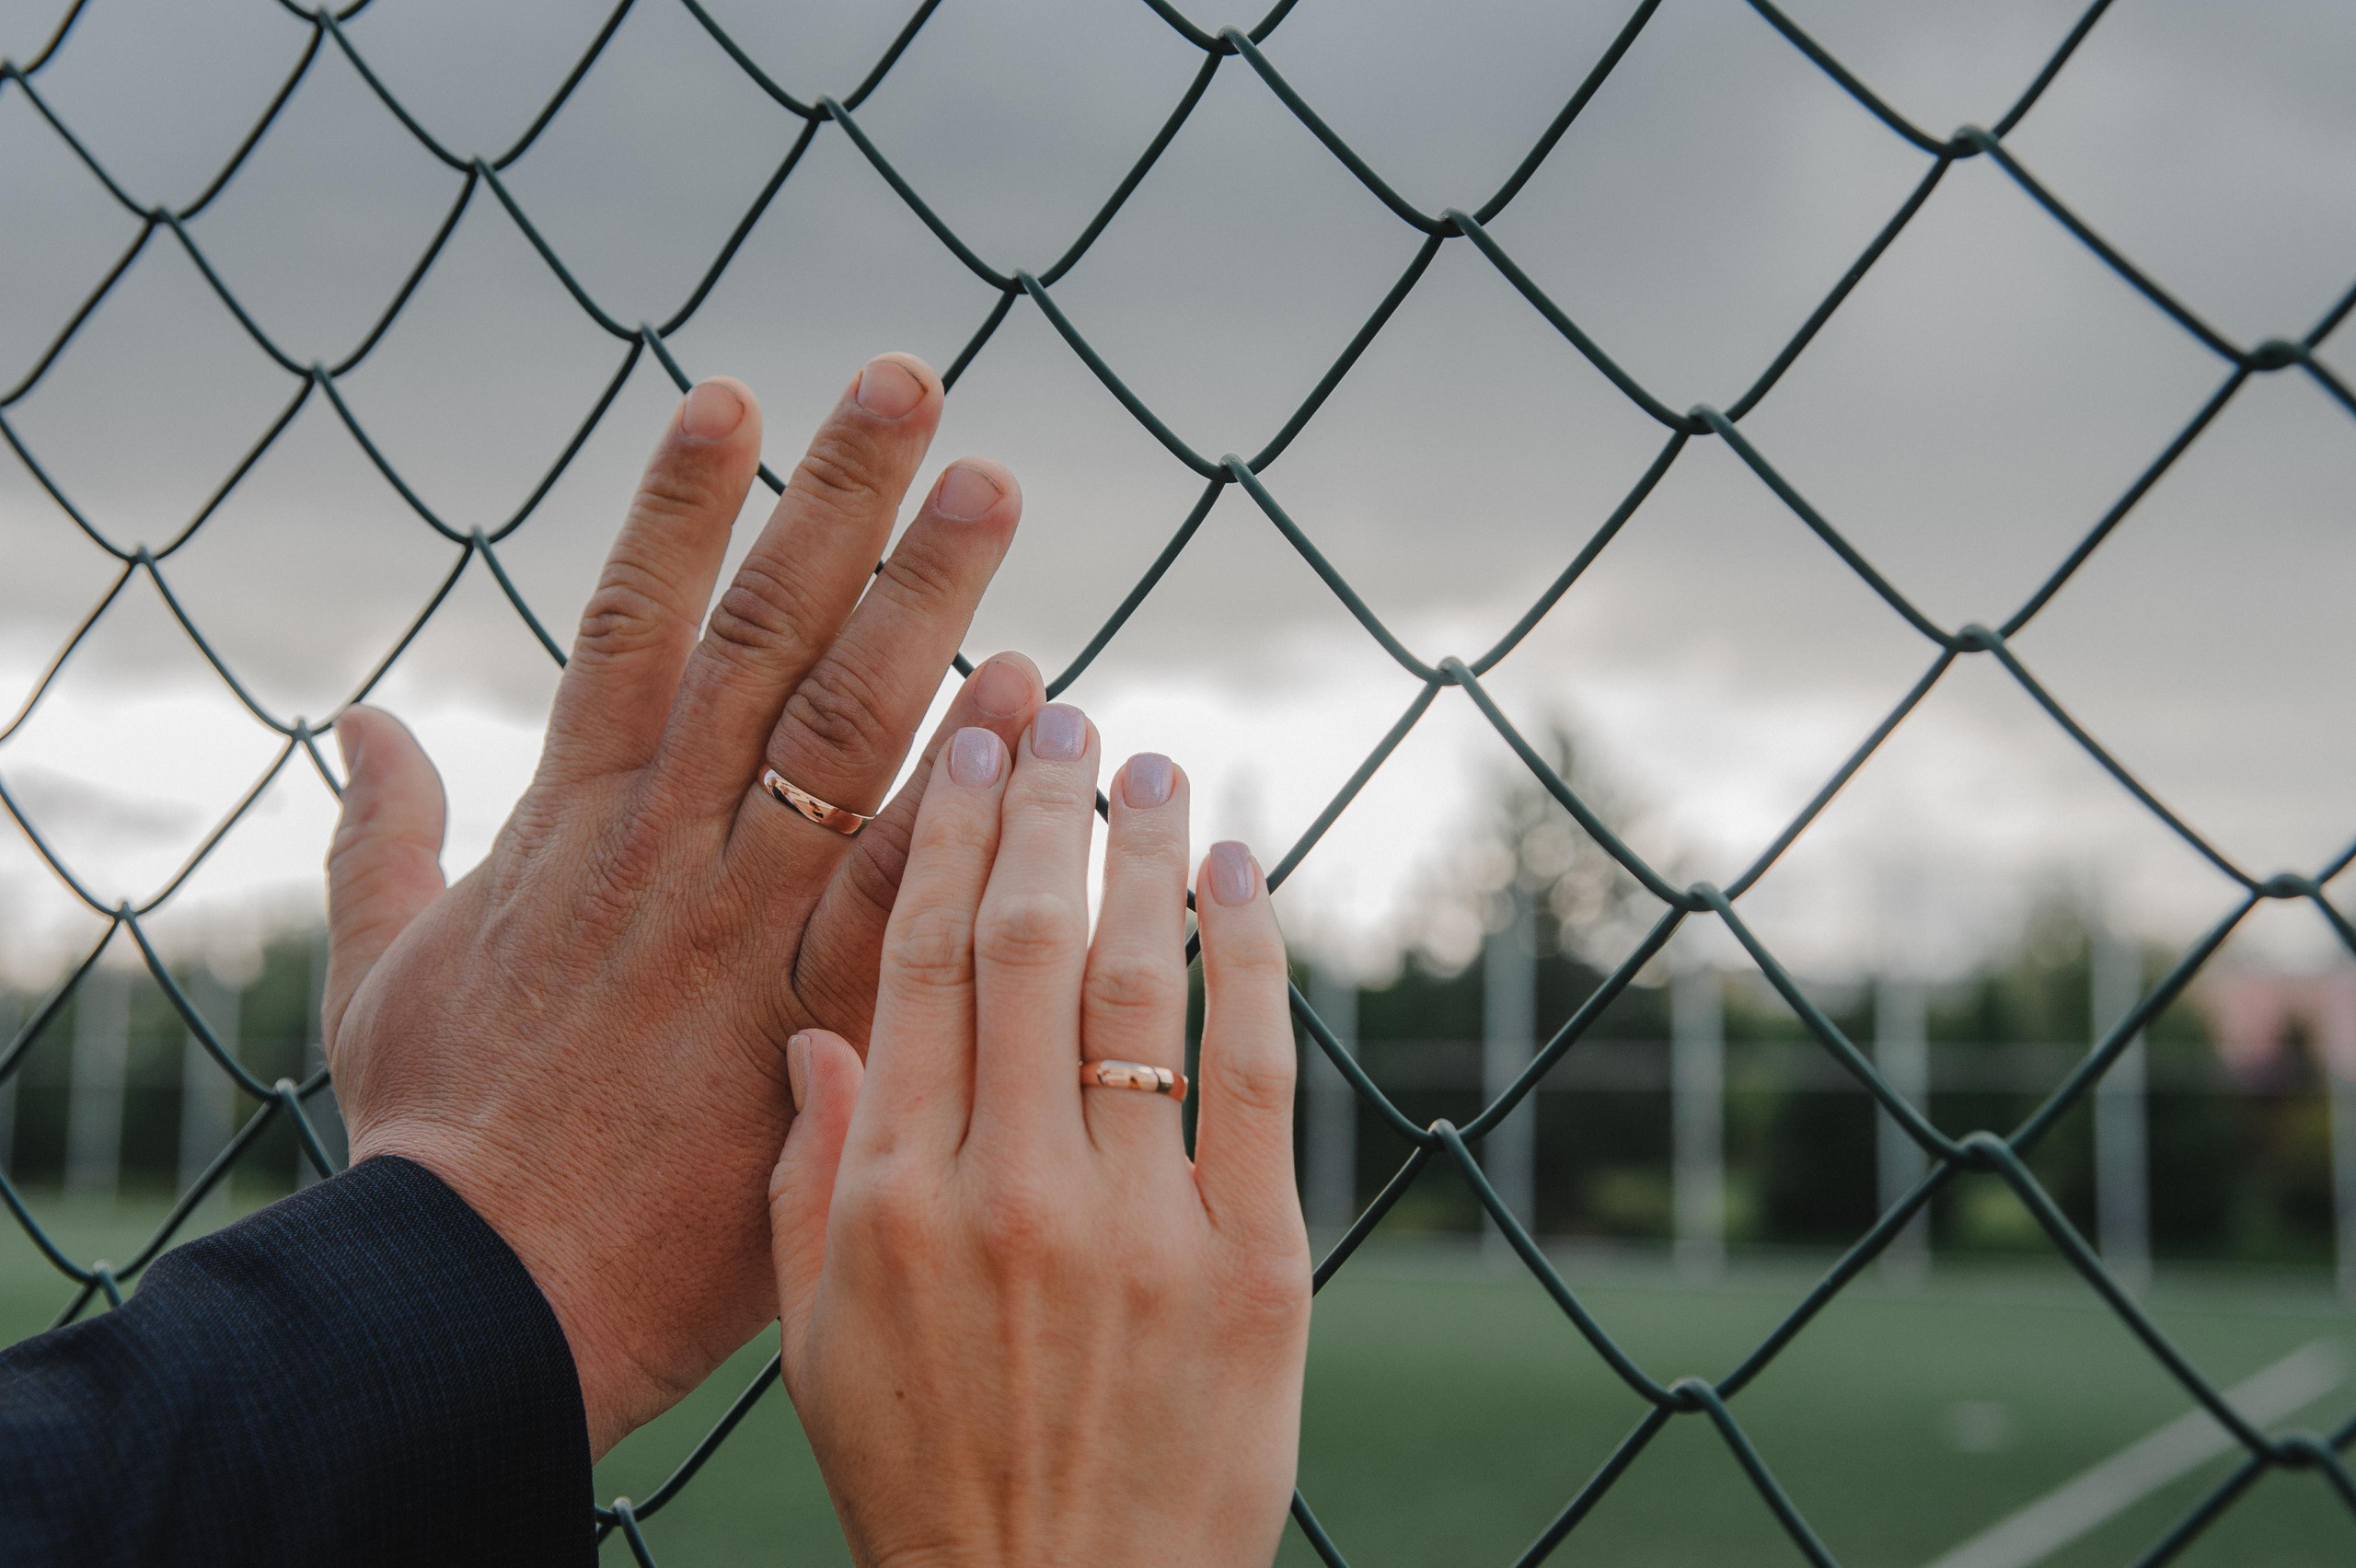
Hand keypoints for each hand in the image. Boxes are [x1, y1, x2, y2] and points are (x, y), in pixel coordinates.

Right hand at [320, 356, 1043, 1455]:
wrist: (494, 1294)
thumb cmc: (441, 1136)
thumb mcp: (381, 967)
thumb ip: (379, 832)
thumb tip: (358, 721)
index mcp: (571, 819)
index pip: (631, 620)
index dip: (679, 502)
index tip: (732, 393)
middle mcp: (671, 842)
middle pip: (765, 636)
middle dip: (837, 501)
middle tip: (911, 384)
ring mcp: (750, 921)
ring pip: (847, 730)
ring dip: (925, 600)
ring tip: (992, 488)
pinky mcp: (819, 1010)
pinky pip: (906, 876)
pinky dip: (969, 786)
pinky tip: (1036, 702)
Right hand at [768, 710, 1312, 1567]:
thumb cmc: (930, 1479)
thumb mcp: (816, 1342)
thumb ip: (811, 1178)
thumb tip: (816, 1030)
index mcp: (891, 1202)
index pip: (914, 968)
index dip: (943, 842)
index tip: (966, 752)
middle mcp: (1009, 1193)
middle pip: (1023, 947)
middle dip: (1042, 812)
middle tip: (1061, 716)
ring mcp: (1139, 1226)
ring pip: (1137, 985)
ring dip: (1143, 854)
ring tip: (1149, 767)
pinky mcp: (1255, 1265)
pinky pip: (1253, 1072)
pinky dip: (1249, 955)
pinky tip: (1239, 872)